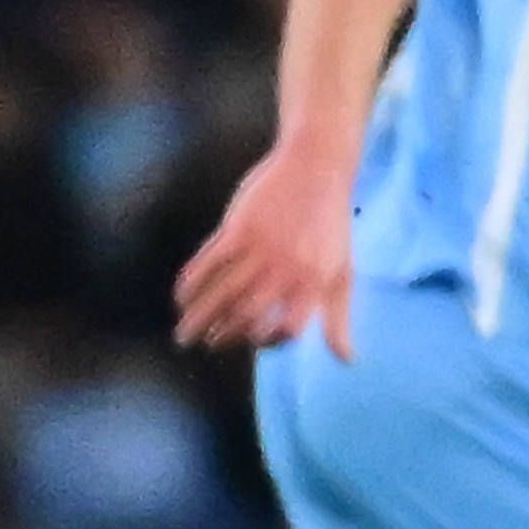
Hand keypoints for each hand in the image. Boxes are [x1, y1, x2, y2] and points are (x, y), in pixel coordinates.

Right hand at [174, 139, 362, 356]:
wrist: (317, 167)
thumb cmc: (332, 224)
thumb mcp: (341, 272)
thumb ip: (338, 319)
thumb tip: (347, 361)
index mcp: (313, 284)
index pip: (288, 330)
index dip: (268, 342)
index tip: (253, 341)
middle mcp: (286, 270)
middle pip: (247, 316)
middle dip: (223, 335)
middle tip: (207, 344)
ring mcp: (260, 249)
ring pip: (223, 293)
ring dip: (200, 316)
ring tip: (185, 333)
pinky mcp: (239, 227)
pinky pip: (208, 261)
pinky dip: (191, 281)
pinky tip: (181, 294)